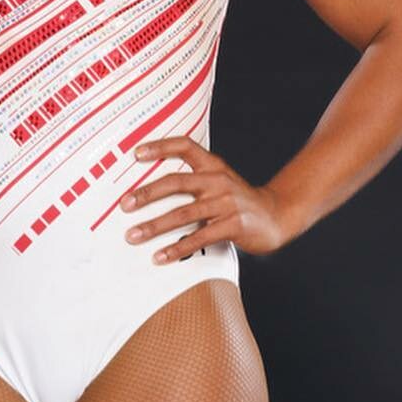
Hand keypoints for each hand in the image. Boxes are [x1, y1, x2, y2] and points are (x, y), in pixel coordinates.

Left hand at [119, 137, 290, 261]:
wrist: (277, 216)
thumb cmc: (239, 202)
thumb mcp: (219, 181)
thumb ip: (194, 180)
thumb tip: (151, 188)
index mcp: (213, 166)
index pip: (185, 146)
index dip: (160, 146)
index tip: (135, 152)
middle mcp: (218, 180)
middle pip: (176, 182)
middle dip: (147, 194)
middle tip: (125, 204)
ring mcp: (226, 203)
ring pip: (183, 213)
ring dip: (154, 226)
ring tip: (133, 235)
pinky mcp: (232, 226)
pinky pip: (199, 238)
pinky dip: (177, 248)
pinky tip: (160, 256)